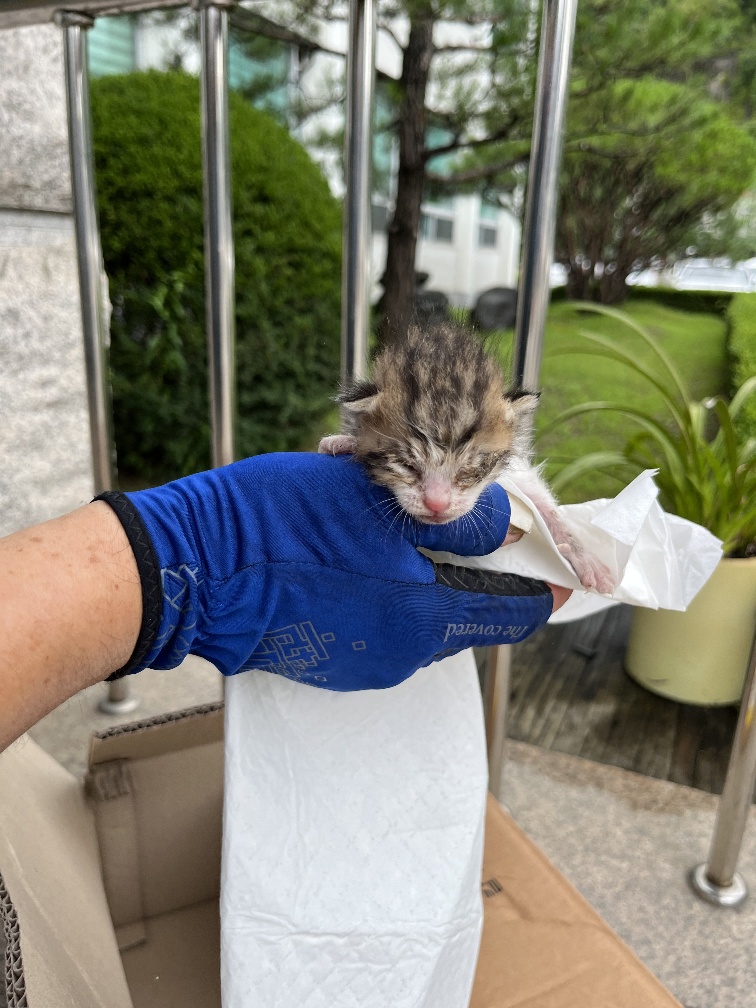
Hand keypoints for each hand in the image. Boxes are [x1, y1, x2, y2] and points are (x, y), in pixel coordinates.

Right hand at [100, 453, 554, 690]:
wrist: (194, 569)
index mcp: (424, 617)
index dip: (540, 584)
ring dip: (427, 578)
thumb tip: (506, 525)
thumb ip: (450, 519)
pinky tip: (355, 557)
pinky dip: (389, 594)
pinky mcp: (334, 661)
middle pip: (470, 614)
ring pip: (426, 617)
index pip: (514, 614)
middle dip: (475, 570)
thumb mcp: (374, 501)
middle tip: (460, 522)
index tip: (554, 564)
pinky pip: (386, 627)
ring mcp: (366, 662)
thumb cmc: (278, 523)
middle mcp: (404, 653)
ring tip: (391, 530)